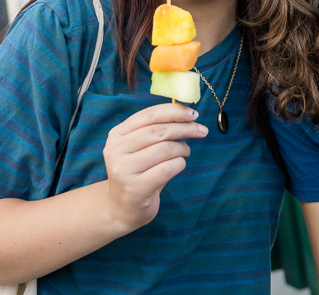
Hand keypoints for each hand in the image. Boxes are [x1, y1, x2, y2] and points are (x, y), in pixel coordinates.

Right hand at [101, 104, 206, 231]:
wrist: (122, 207)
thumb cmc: (138, 172)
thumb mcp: (140, 147)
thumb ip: (156, 129)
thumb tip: (186, 113)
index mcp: (117, 134)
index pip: (148, 115)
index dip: (173, 111)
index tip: (193, 113)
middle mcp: (116, 150)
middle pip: (158, 131)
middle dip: (185, 128)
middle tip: (201, 130)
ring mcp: (123, 170)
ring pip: (165, 149)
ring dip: (182, 149)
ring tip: (185, 152)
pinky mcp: (135, 188)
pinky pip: (167, 169)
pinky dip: (180, 164)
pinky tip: (179, 165)